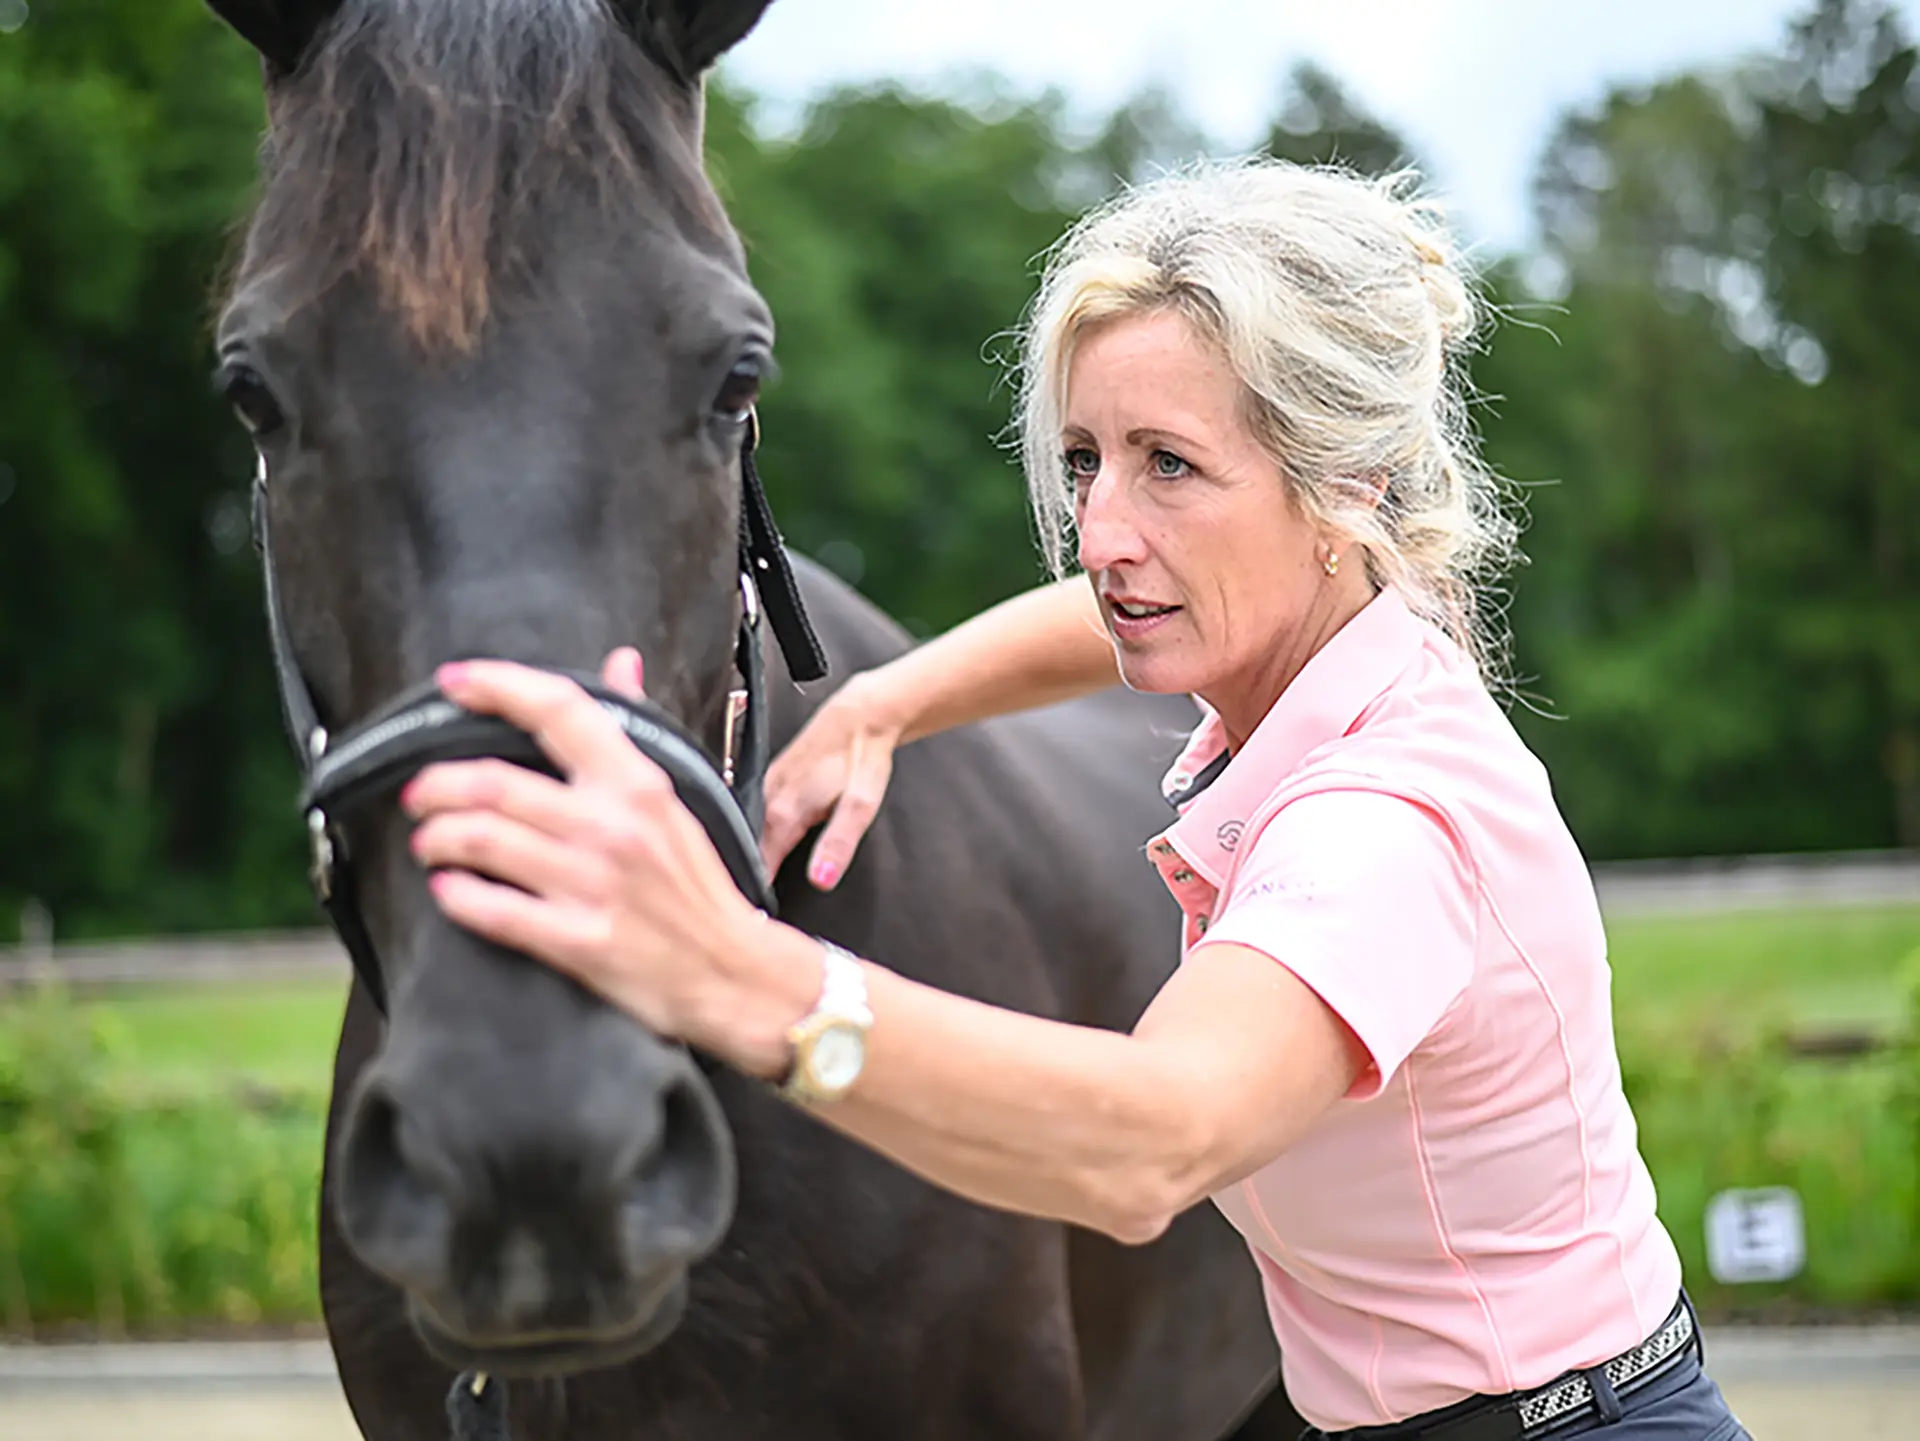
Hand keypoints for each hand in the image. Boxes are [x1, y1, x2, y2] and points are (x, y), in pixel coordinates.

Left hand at [403, 647, 783, 1063]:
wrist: (734, 971)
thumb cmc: (699, 886)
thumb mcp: (677, 798)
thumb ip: (639, 730)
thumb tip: (621, 663)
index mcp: (638, 784)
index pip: (560, 711)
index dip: (498, 687)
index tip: (454, 681)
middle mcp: (613, 827)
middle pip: (495, 783)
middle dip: (437, 785)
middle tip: (421, 793)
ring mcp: (595, 885)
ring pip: (482, 840)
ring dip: (437, 836)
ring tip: (429, 841)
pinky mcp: (581, 942)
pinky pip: (495, 910)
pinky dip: (457, 895)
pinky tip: (449, 889)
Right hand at [761, 671, 905, 888]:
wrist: (862, 715)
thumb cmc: (862, 756)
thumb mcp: (859, 806)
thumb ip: (838, 845)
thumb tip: (821, 879)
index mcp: (783, 811)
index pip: (760, 863)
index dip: (758, 891)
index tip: (756, 915)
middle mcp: (769, 798)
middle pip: (752, 849)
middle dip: (749, 875)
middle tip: (751, 908)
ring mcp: (769, 786)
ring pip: (751, 831)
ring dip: (752, 854)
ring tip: (753, 882)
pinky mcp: (775, 779)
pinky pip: (757, 814)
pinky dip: (759, 833)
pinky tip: (767, 846)